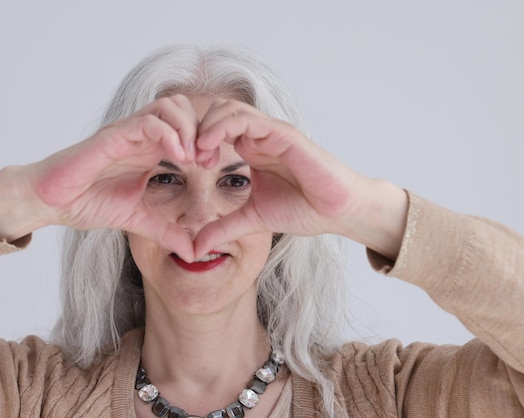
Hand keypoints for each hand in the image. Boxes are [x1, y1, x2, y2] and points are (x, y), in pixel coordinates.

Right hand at [0, 95, 198, 260]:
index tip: (213, 166)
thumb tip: (192, 252)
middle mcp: (141, 135)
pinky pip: (147, 122)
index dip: (206, 141)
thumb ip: (166, 232)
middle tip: (207, 159)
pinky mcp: (112, 137)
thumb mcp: (137, 221)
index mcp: (149, 149)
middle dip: (202, 129)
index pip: (188, 125)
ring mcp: (127, 132)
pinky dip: (169, 134)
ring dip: (188, 128)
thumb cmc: (86, 202)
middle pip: (184, 106)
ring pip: (169, 105)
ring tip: (193, 158)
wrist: (49, 201)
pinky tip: (178, 157)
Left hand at [193, 99, 407, 258]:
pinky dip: (224, 127)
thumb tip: (195, 248)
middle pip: (217, 111)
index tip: (186, 163)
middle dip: (196, 129)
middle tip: (188, 157)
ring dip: (206, 127)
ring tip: (198, 154)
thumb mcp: (253, 220)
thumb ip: (223, 228)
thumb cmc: (304, 209)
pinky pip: (248, 119)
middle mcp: (260, 136)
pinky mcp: (284, 135)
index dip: (195, 140)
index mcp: (252, 149)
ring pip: (229, 109)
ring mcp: (271, 133)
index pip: (215, 127)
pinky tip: (211, 148)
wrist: (337, 212)